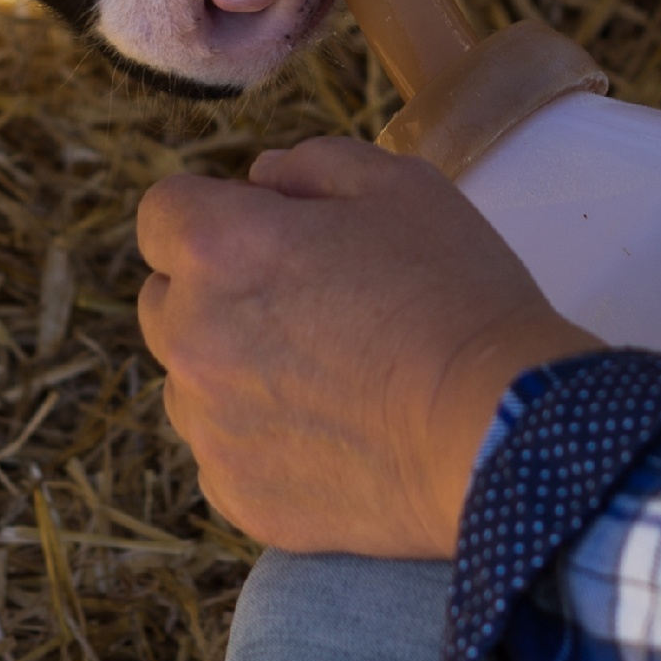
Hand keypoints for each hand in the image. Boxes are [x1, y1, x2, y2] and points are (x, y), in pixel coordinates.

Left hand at [136, 138, 593, 556]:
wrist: (498, 431)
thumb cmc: (452, 295)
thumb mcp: (396, 184)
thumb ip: (308, 165)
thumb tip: (260, 180)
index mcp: (215, 247)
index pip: (162, 213)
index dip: (217, 212)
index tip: (271, 231)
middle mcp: (190, 336)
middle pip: (165, 298)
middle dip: (215, 290)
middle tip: (306, 303)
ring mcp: (209, 426)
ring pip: (190, 382)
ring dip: (232, 369)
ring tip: (324, 377)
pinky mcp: (239, 495)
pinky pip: (224, 454)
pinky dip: (260, 443)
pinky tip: (331, 436)